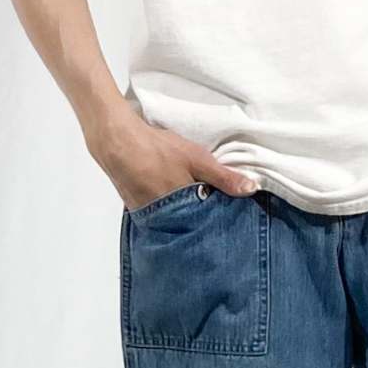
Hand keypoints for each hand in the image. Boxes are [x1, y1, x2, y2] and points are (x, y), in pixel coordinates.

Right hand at [88, 110, 257, 210]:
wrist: (116, 141)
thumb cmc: (158, 150)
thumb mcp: (197, 159)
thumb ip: (224, 177)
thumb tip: (251, 189)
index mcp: (183, 211)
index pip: (206, 225)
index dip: (216, 222)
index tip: (227, 221)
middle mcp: (165, 219)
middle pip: (189, 226)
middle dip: (200, 223)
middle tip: (211, 216)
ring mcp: (149, 216)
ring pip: (173, 222)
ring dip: (183, 219)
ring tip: (194, 211)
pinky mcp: (137, 210)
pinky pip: (158, 217)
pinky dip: (167, 213)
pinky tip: (172, 205)